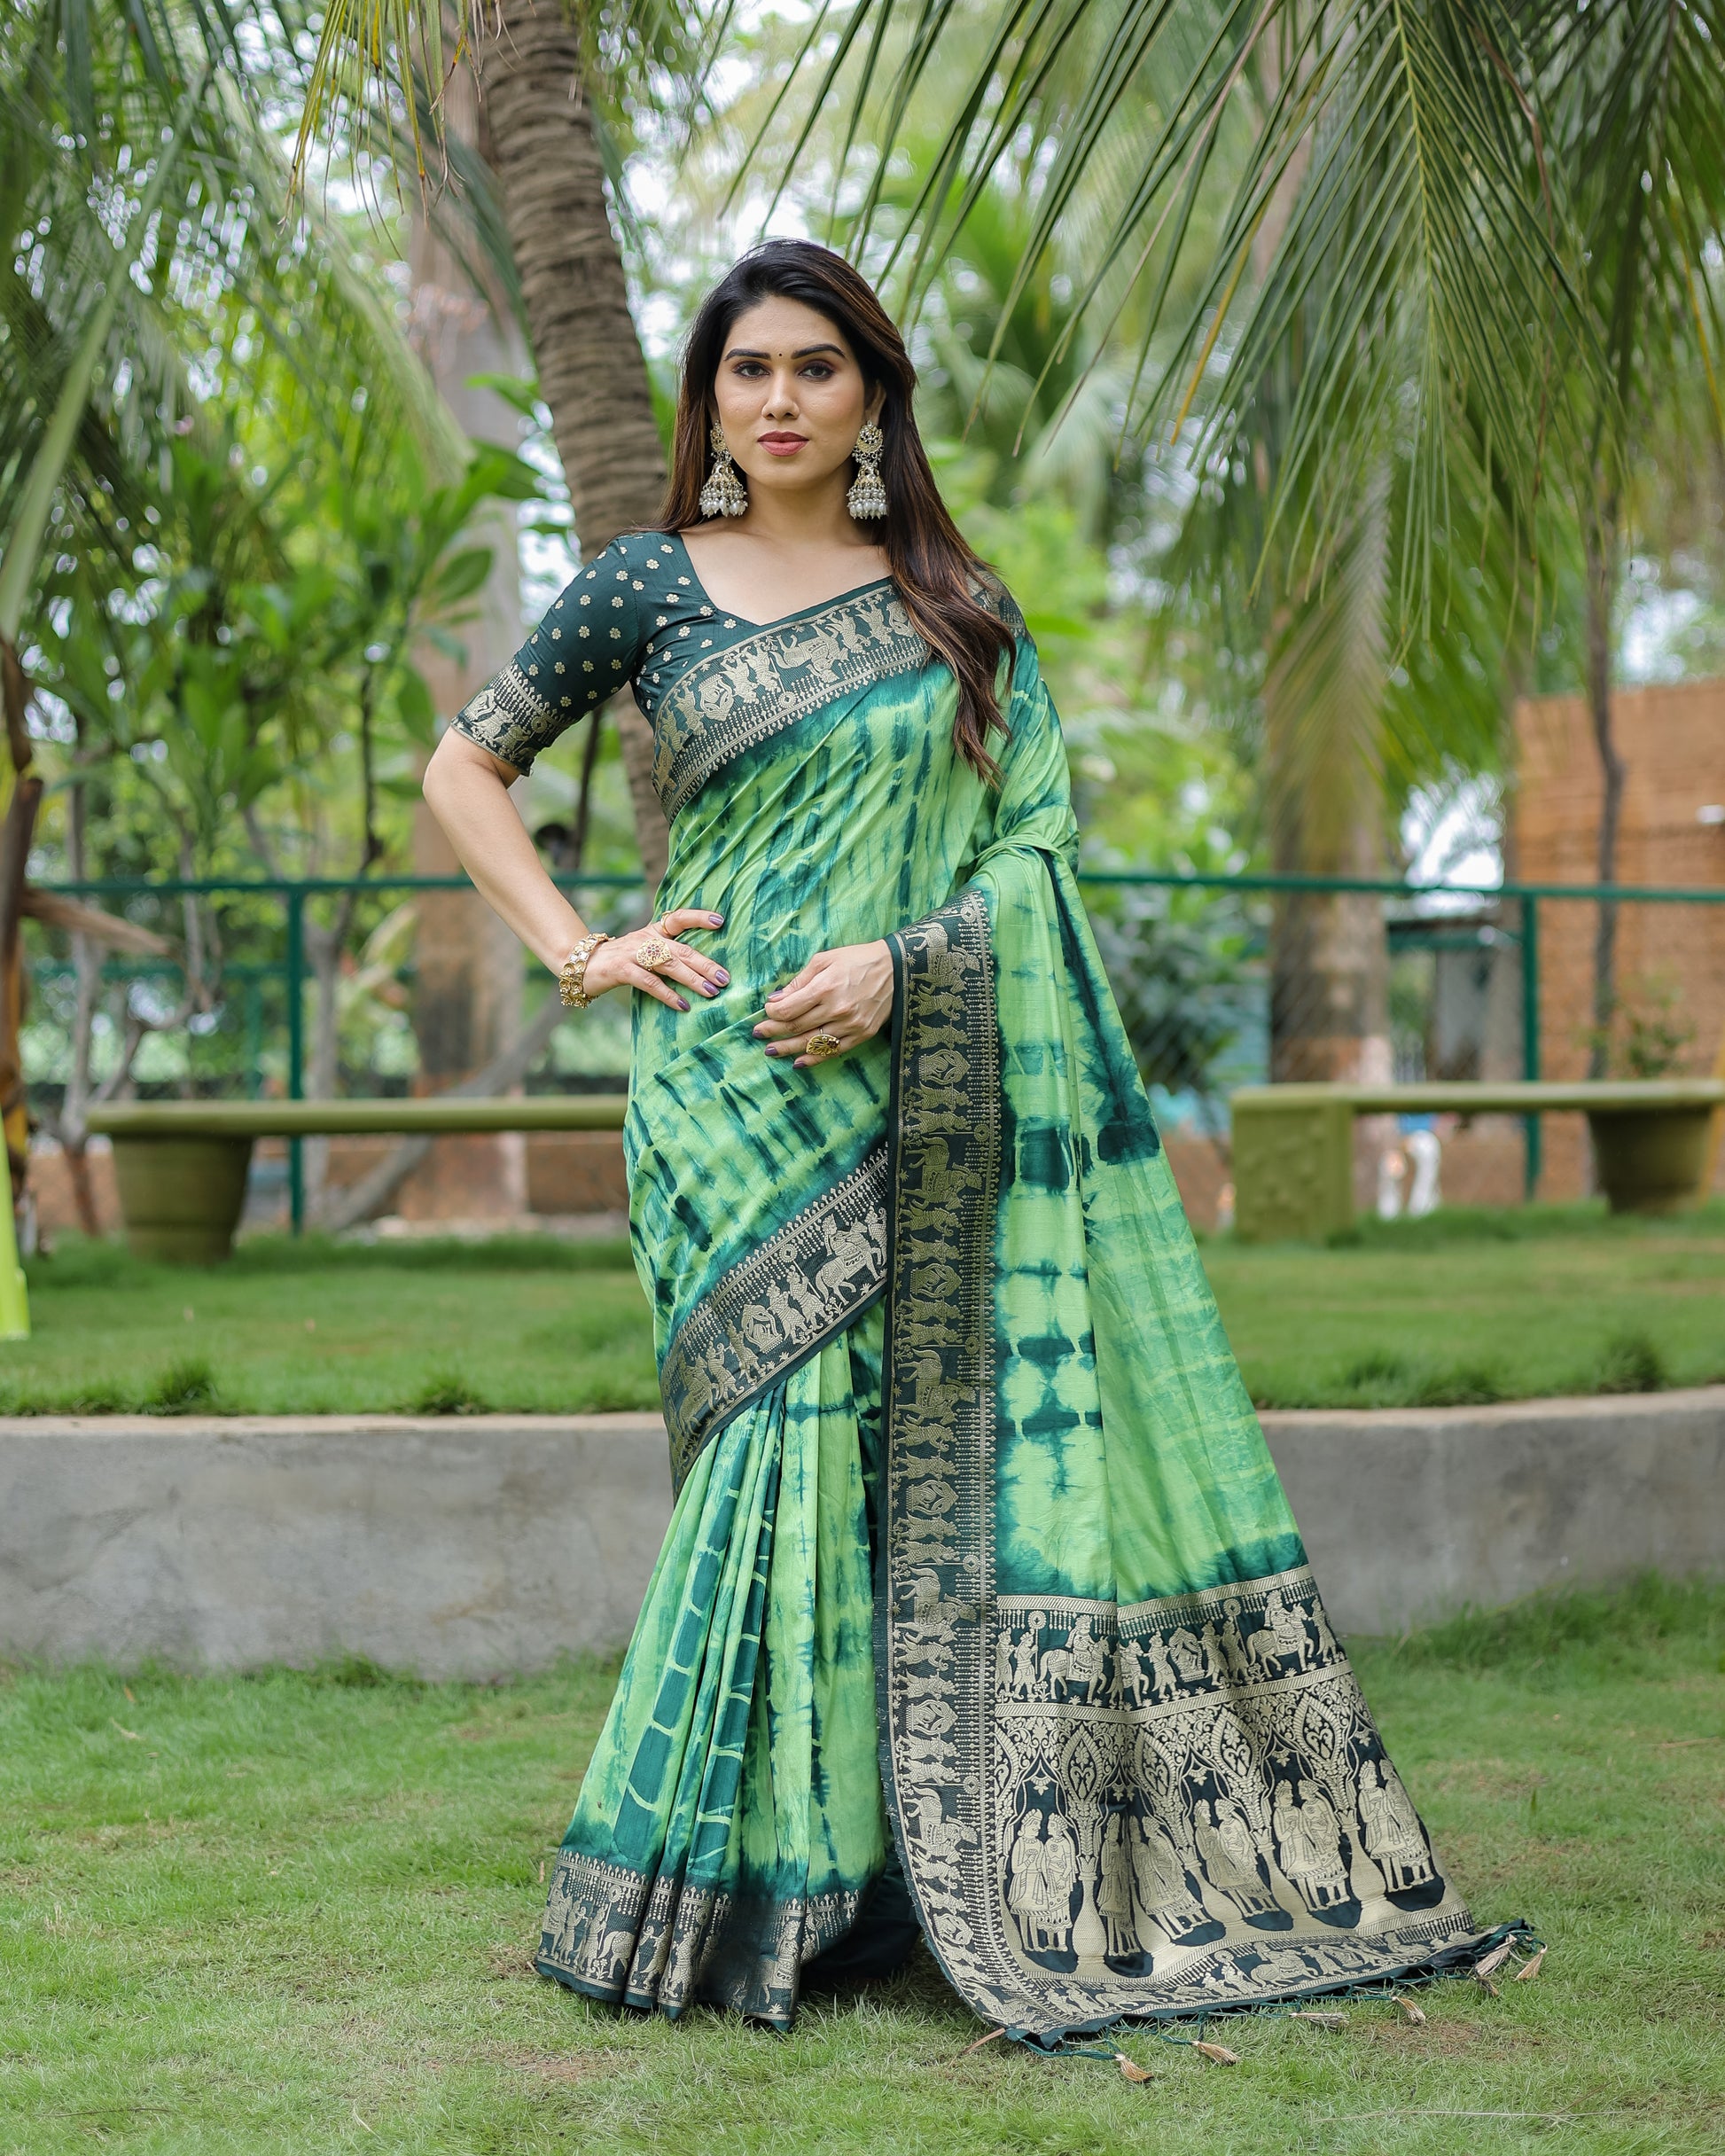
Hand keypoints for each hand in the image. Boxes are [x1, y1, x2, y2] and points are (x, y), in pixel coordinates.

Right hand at [582, 906, 728, 1012]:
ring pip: (669, 964)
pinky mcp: (622, 970)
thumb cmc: (622, 961)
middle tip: (725, 978)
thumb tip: (703, 968)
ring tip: (711, 991)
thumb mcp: (645, 949)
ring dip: (692, 979)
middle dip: (705, 964)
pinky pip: (649, 982)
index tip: (720, 921)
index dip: (698, 918)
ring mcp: (633, 953)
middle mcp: (646, 938)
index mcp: (654, 931)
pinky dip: (668, 994)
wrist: (583, 965)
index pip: (678, 918)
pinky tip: (683, 1005)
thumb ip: (668, 953)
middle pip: (681, 949)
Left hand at [755, 940, 892, 1067]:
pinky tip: (799, 1061)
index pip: (788, 1009)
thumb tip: (775, 999)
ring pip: (812, 1043)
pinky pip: (833, 1051)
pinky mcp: (862, 1034)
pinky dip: (814, 1058)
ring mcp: (850, 1025)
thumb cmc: (857, 960)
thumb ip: (799, 981)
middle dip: (773, 1032)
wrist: (896, 969)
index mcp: (824, 988)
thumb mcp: (824, 960)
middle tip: (758, 1034)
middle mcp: (836, 1009)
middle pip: (796, 1028)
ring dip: (788, 1048)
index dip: (772, 1014)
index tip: (766, 1012)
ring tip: (771, 1051)